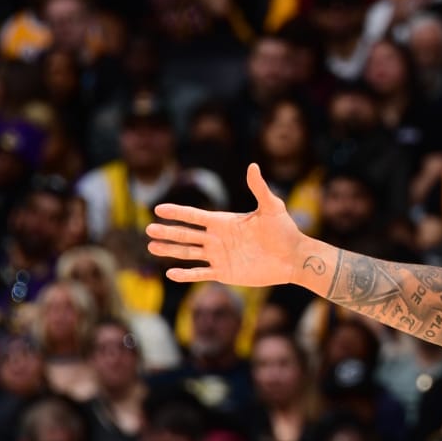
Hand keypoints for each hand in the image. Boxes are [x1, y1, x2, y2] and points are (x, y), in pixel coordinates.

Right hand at [147, 164, 304, 285]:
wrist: (293, 257)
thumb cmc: (285, 230)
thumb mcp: (271, 207)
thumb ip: (259, 188)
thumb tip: (252, 166)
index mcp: (224, 221)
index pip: (195, 216)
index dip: (177, 212)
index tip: (158, 209)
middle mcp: (218, 238)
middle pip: (186, 234)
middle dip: (168, 231)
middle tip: (148, 229)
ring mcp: (220, 256)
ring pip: (188, 253)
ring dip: (170, 250)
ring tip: (151, 246)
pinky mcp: (225, 272)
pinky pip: (201, 274)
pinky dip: (186, 274)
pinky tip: (170, 273)